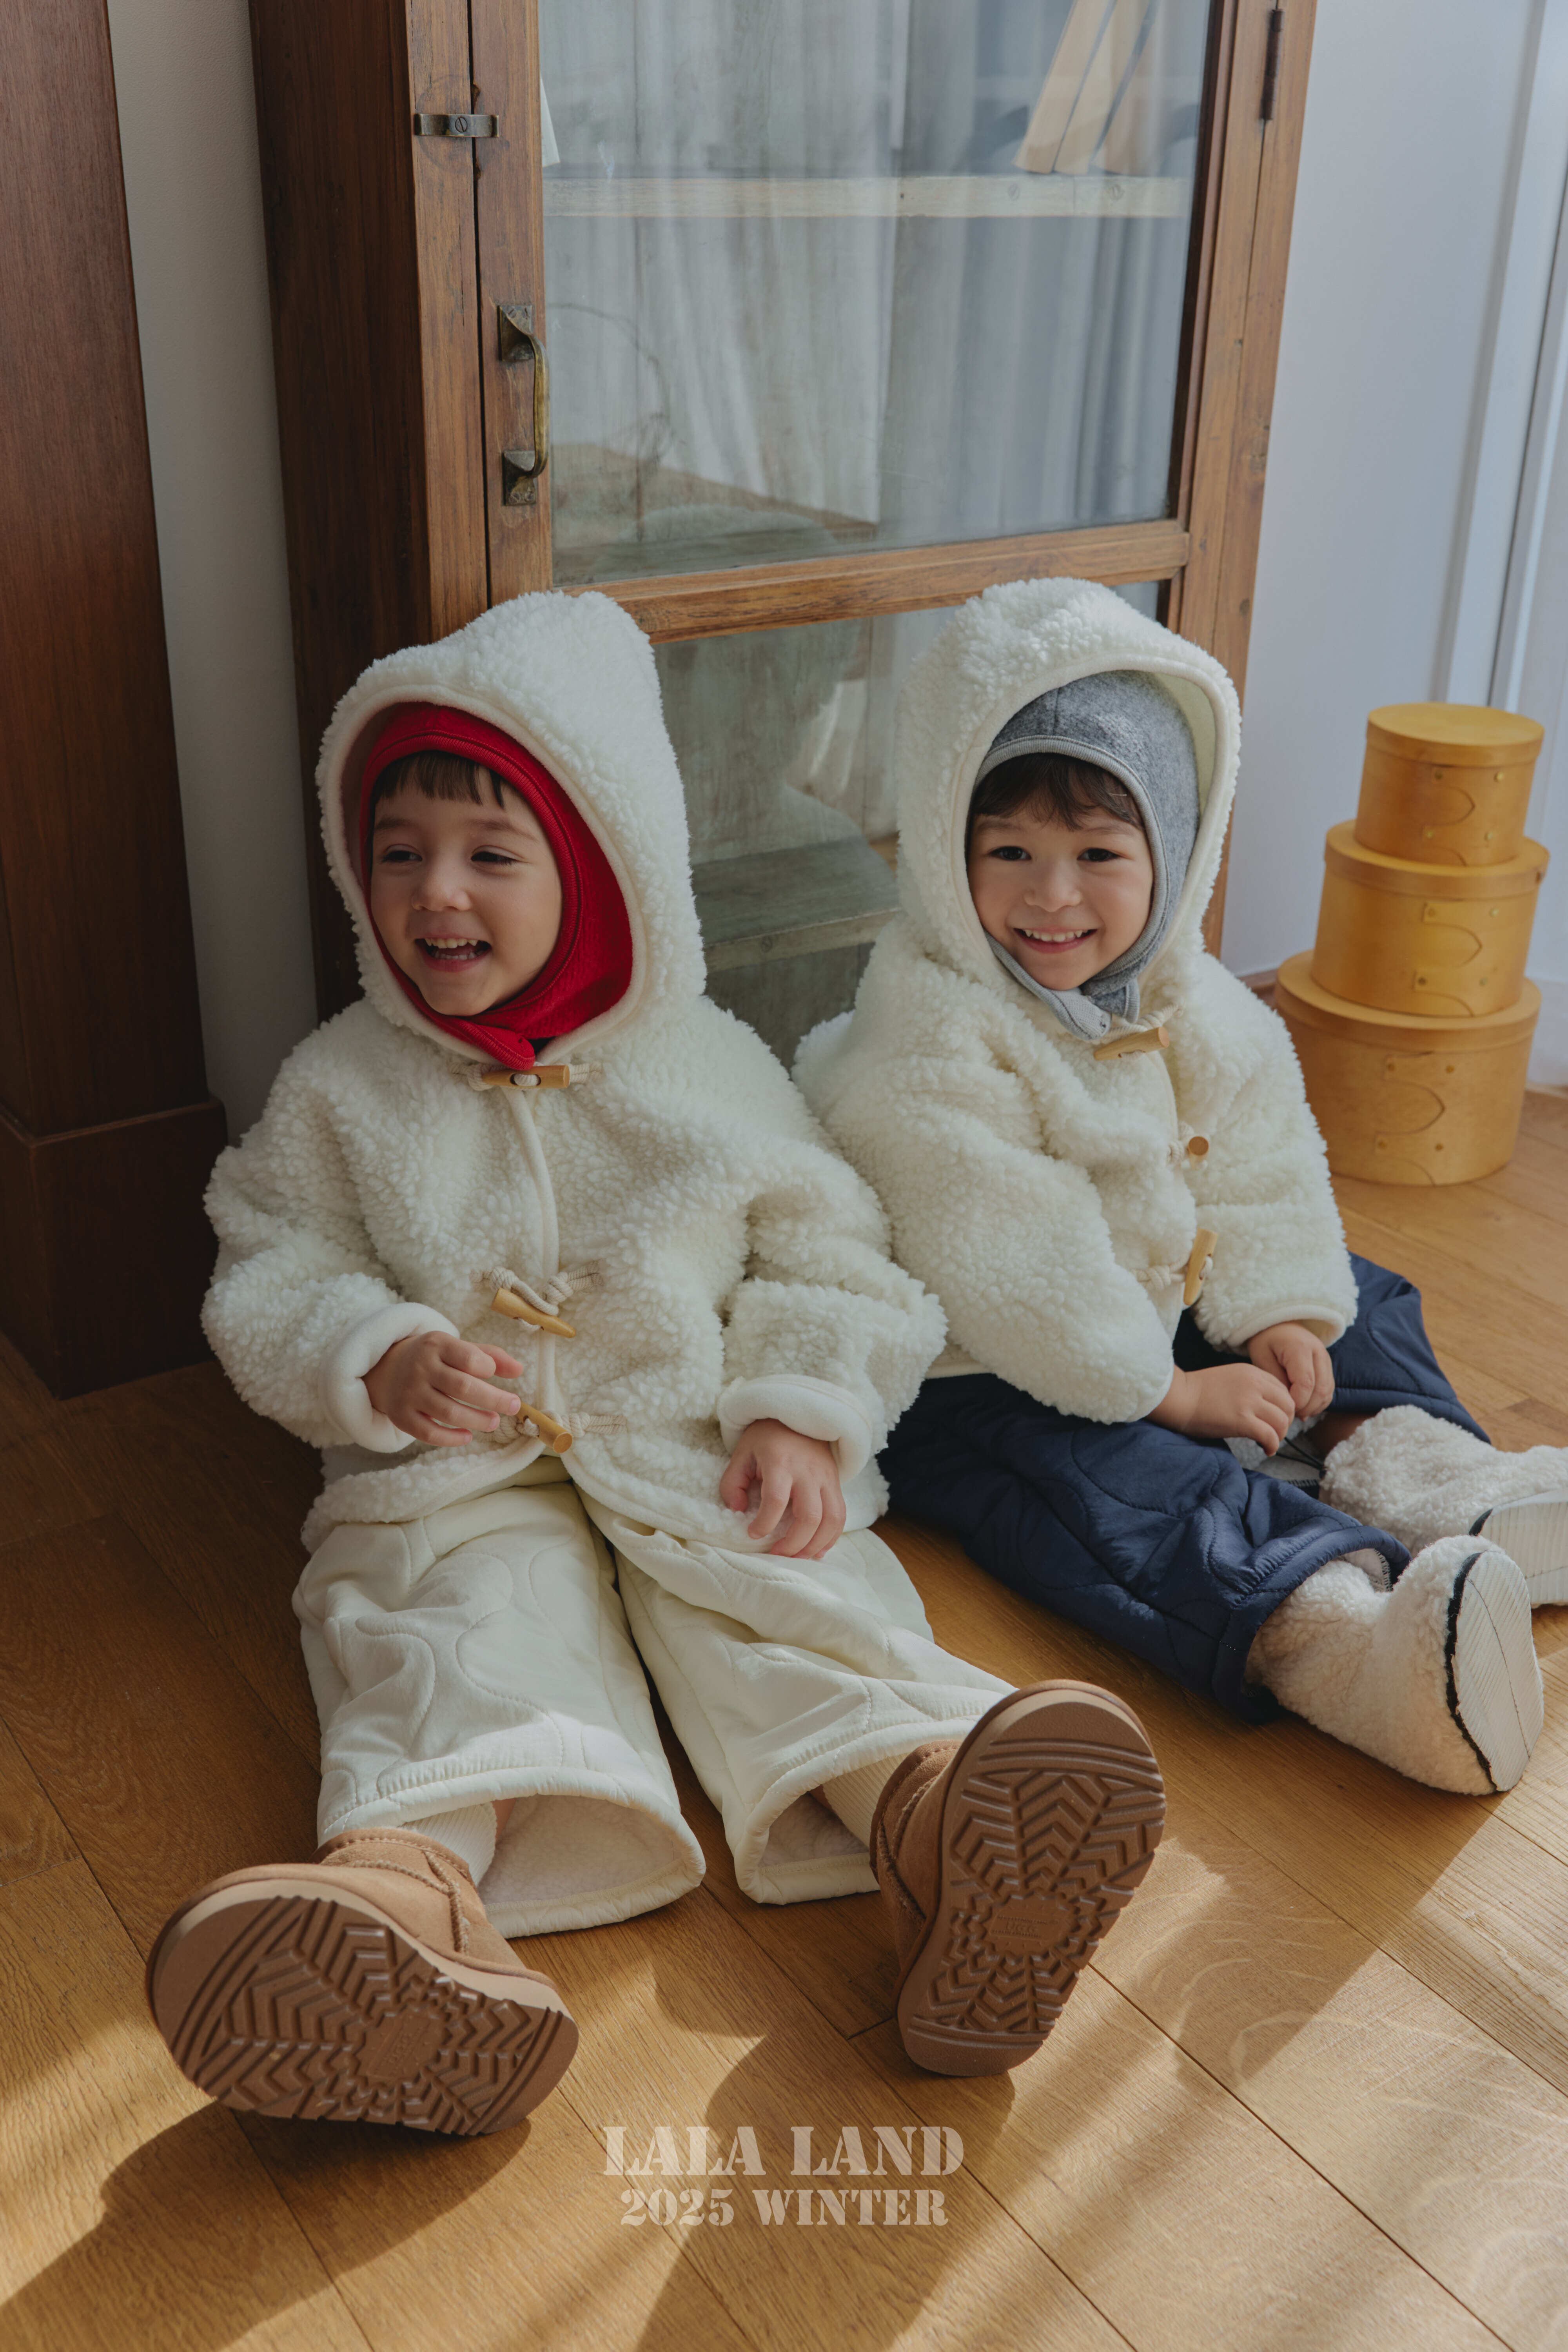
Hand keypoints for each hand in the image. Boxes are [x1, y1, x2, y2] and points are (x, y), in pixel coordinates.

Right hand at [364, 1331, 524, 1447]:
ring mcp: (409, 1393)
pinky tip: (467, 1436)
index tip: (493, 1373)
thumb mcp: (457, 1348)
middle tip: (513, 1406)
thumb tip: (519, 1369)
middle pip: (463, 1387)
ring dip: (477, 1420)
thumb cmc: (434, 1359)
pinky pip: (428, 1432)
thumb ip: (490, 1355)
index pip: (469, 1358)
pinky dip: (451, 1438)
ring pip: (449, 1412)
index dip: (488, 1368)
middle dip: (493, 1399)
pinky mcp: (401, 1415)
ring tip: (494, 1421)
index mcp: (436, 1345)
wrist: (387, 1368)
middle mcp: (420, 1367)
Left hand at [718, 1420, 845, 1559]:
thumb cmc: (765, 1438)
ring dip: (816, 1545)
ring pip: (831, 1519)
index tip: (752, 1533)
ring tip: (798, 1557)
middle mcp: (807, 1471)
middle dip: (794, 1543)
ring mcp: (826, 1477)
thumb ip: (733, 1482)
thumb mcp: (742, 1453)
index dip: (764, 1523)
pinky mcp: (836, 1482)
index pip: (776, 1500)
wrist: (796, 1416)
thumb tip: (739, 1510)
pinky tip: (816, 1549)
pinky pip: (841, 1515)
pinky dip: (831, 1537)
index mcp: (780, 1462)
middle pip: (810, 1516)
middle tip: (777, 1554)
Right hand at [1148, 1363, 1294, 1453]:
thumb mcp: (1229, 1379)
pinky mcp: (1242, 1420)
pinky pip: (1269, 1435)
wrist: (1178, 1397)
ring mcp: (1249, 1401)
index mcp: (1252, 1372)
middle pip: (1288, 1405)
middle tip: (1274, 1432)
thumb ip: (1250, 1387)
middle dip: (1285, 1422)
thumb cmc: (1197, 1392)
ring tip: (1269, 1442)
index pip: (1283, 1390)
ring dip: (1279, 1435)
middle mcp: (1254, 1384)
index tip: (1274, 1419)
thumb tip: (1265, 1408)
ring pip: (1282, 1421)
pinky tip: (1265, 1449)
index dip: (1283, 1408)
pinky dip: (1272, 1445)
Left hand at [1246, 1322, 1334, 1418]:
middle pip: (1321, 1389)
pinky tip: (1304, 1406)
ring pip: (1328, 1391)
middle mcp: (1318, 1352)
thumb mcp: (1262, 1358)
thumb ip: (1276, 1380)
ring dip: (1314, 1406)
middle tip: (1290, 1413)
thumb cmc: (1265, 1341)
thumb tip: (1290, 1403)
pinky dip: (1319, 1401)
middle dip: (1306, 1407)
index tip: (1284, 1407)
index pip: (1306, 1383)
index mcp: (1300, 1348)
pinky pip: (1329, 1389)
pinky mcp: (1327, 1365)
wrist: (1278, 1324)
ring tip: (1296, 1411)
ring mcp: (1326, 1359)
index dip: (1297, 1401)